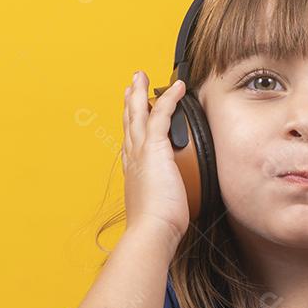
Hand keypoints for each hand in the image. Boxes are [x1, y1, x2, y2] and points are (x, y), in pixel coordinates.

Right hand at [122, 70, 189, 242]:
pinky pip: (162, 114)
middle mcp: (133, 157)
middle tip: (130, 85)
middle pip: (129, 122)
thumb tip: (175, 205)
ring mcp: (141, 151)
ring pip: (138, 113)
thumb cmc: (157, 227)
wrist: (152, 230)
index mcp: (133, 171)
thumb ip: (165, 199)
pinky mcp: (155, 148)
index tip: (130, 114)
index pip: (131, 141)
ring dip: (140, 93)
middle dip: (129, 102)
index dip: (129, 125)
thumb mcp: (160, 207)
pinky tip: (178, 88)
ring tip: (141, 77)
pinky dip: (169, 99)